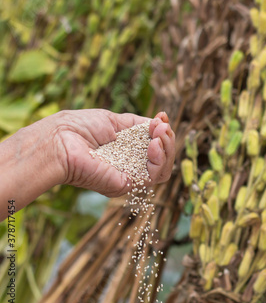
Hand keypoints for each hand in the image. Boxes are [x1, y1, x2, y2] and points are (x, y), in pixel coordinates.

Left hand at [53, 109, 174, 196]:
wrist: (60, 141)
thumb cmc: (78, 128)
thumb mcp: (113, 120)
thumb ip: (137, 124)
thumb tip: (160, 122)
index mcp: (126, 150)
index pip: (155, 145)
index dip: (162, 131)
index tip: (161, 117)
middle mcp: (130, 165)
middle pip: (164, 158)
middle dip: (168, 139)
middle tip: (161, 126)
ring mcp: (129, 176)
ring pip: (164, 169)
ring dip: (168, 148)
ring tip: (159, 135)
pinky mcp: (127, 184)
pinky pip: (155, 176)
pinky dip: (159, 158)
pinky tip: (153, 144)